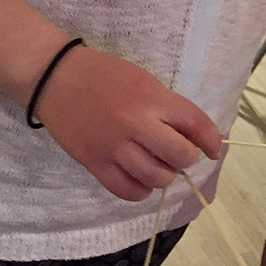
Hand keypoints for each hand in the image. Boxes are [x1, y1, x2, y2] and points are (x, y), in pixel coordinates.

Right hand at [0, 0, 221, 201]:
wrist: (53, 76)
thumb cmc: (102, 75)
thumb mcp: (142, 79)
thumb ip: (167, 107)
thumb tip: (192, 136)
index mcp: (151, 98)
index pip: (195, 124)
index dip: (210, 141)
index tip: (212, 151)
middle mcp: (135, 123)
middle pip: (180, 155)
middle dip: (186, 159)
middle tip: (178, 155)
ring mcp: (114, 146)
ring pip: (156, 177)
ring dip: (164, 176)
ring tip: (158, 167)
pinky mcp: (94, 162)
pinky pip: (126, 190)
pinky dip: (140, 191)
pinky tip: (140, 182)